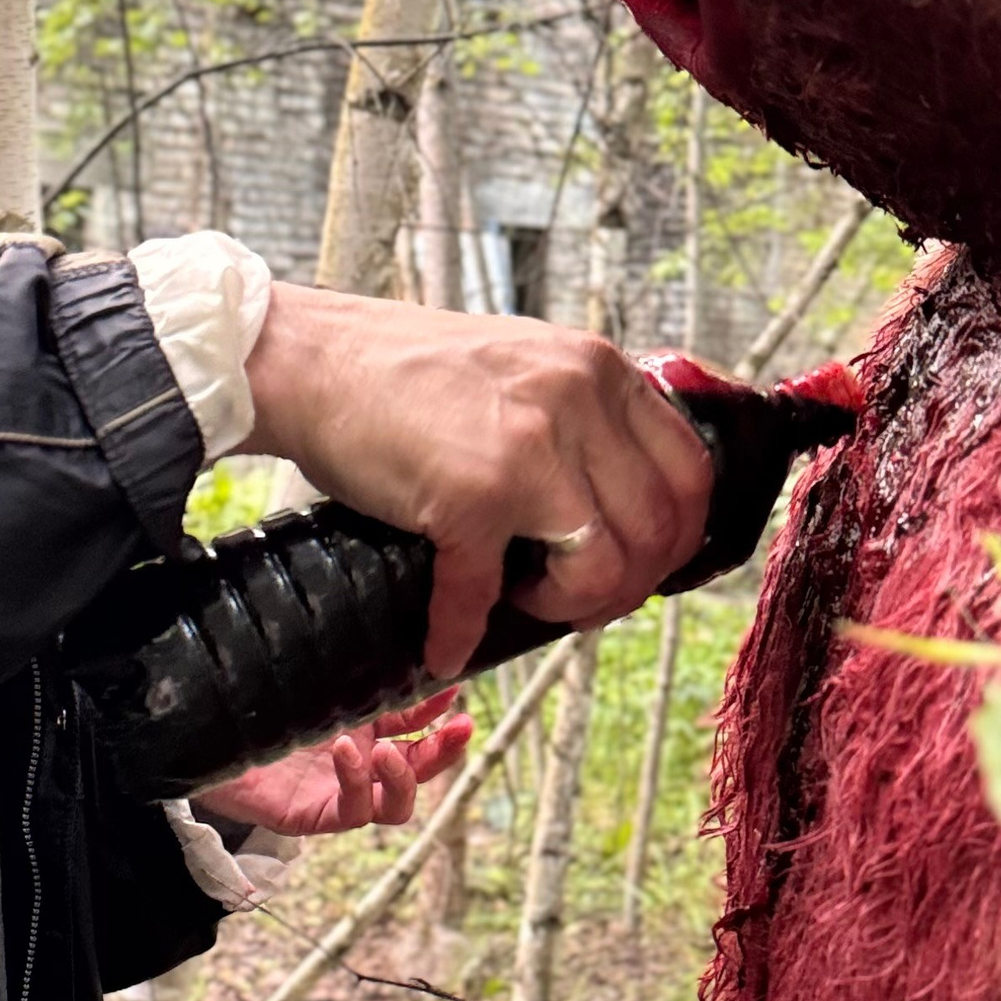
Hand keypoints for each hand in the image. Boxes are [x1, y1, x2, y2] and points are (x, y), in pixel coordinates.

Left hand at [212, 694, 472, 838]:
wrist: (197, 733)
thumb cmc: (252, 701)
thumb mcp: (314, 681)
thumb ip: (353, 670)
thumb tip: (401, 639)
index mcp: (362, 729)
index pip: (417, 727)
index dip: (440, 713)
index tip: (456, 689)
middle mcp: (355, 763)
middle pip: (419, 770)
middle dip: (445, 753)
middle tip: (459, 728)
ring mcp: (336, 793)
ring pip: (394, 806)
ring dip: (404, 778)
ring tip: (390, 751)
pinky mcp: (312, 816)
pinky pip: (349, 812)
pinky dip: (355, 782)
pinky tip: (346, 752)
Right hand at [242, 288, 712, 676]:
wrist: (311, 358)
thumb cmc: (406, 372)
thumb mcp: (527, 365)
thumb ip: (582, 420)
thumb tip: (623, 513)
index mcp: (600, 370)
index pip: (689, 471)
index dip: (675, 538)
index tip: (640, 564)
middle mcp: (577, 402)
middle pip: (657, 530)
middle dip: (626, 586)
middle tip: (578, 598)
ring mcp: (527, 450)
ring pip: (603, 568)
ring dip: (568, 608)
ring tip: (525, 599)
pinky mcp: (467, 497)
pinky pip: (484, 593)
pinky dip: (461, 631)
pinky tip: (446, 642)